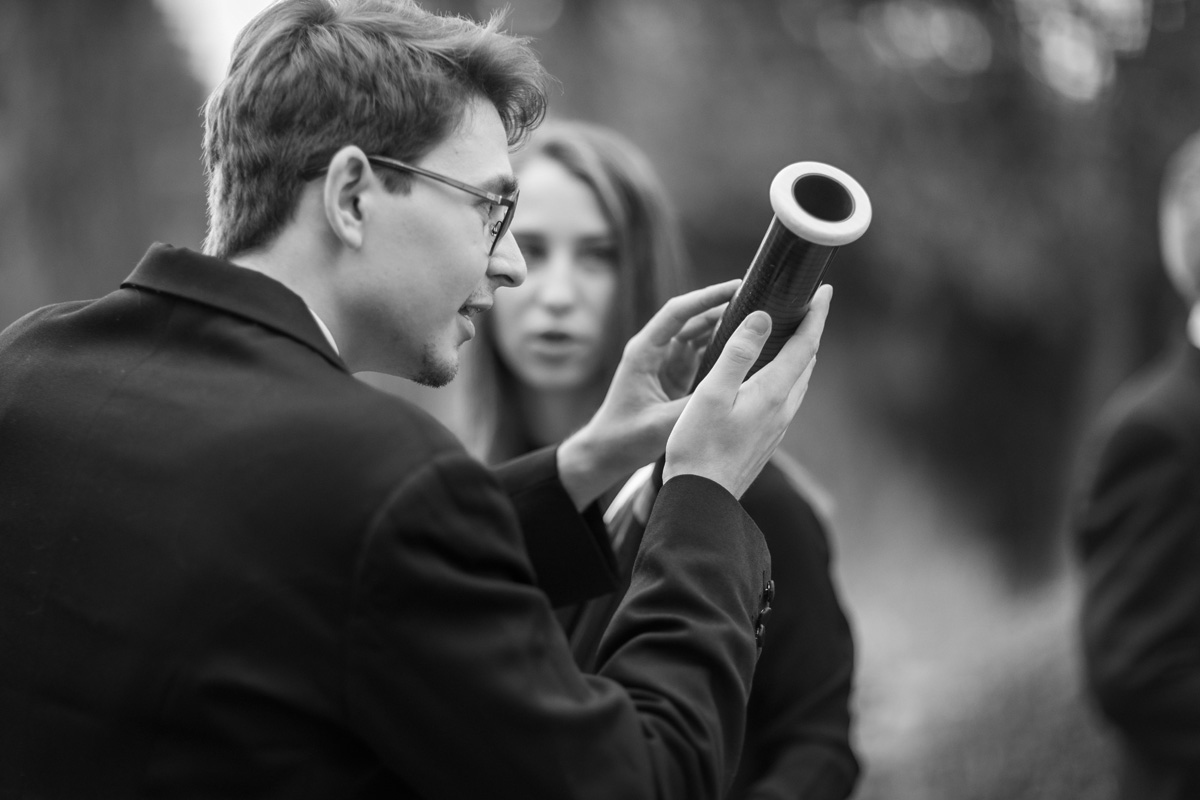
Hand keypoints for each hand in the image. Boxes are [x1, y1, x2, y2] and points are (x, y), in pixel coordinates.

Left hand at [557, 279, 739, 508]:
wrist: (606, 454)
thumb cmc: (624, 438)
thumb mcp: (660, 425)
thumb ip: (693, 409)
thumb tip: (729, 395)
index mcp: (643, 352)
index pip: (677, 313)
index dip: (706, 297)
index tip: (736, 287)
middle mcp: (655, 350)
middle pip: (692, 319)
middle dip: (722, 308)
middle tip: (759, 300)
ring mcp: (666, 362)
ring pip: (700, 335)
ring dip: (725, 327)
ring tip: (759, 320)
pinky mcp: (675, 375)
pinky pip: (702, 354)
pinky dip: (722, 350)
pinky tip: (746, 349)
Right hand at [663, 284, 831, 498]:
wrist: (702, 497)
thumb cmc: (699, 445)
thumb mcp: (712, 393)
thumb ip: (738, 352)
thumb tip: (763, 316)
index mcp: (772, 393)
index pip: (805, 345)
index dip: (817, 315)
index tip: (825, 290)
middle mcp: (783, 409)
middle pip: (807, 362)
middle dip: (810, 331)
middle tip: (807, 306)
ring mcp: (778, 427)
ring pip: (798, 382)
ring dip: (800, 355)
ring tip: (792, 335)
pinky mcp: (768, 439)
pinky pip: (786, 398)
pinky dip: (786, 376)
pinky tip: (771, 378)